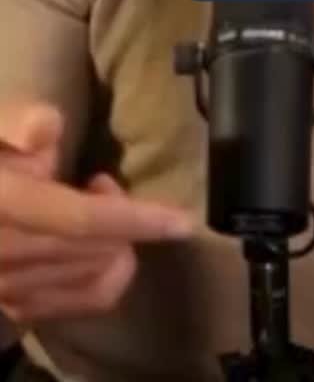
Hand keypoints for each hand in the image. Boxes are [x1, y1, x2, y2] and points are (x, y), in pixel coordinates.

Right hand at [0, 102, 192, 324]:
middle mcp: (4, 258)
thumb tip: (46, 128)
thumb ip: (15, 120)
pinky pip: (84, 301)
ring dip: (114, 240)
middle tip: (101, 182)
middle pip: (94, 250)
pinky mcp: (16, 308)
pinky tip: (95, 244)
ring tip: (89, 204)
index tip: (182, 220)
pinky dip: (108, 272)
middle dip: (123, 216)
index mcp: (2, 205)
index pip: (78, 219)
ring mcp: (7, 290)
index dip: (134, 219)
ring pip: (94, 276)